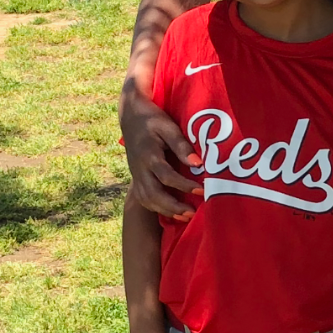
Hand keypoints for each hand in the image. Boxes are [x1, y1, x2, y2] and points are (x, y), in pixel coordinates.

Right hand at [120, 80, 202, 216]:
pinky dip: (156, 208)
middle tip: (192, 213)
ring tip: (185, 217)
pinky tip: (171, 212)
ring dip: (165, 211)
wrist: (130, 116)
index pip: (166, 176)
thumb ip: (181, 145)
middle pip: (153, 194)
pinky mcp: (136, 177)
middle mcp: (140, 168)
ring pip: (146, 200)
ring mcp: (136, 174)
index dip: (184, 185)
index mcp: (148, 155)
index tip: (202, 191)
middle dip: (173, 207)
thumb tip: (197, 164)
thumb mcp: (168, 126)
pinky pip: (143, 198)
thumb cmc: (152, 119)